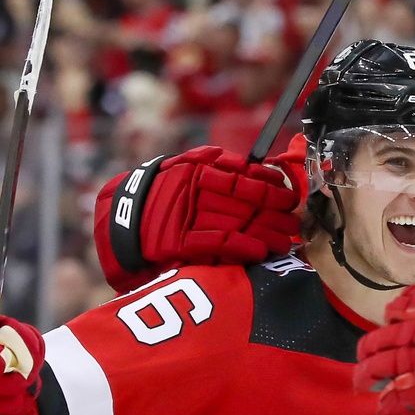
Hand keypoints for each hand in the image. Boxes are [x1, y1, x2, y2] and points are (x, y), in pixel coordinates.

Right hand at [98, 145, 302, 286]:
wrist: (118, 220)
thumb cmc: (157, 193)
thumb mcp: (180, 168)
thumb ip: (212, 162)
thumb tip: (250, 163)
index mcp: (196, 172)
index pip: (242, 177)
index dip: (269, 186)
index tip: (287, 194)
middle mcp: (194, 192)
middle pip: (245, 202)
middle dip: (274, 212)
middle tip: (296, 220)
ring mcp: (187, 217)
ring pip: (237, 223)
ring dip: (266, 233)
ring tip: (287, 240)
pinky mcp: (179, 243)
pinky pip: (217, 244)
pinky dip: (241, 247)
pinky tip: (261, 252)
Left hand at [355, 276, 414, 414]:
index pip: (399, 307)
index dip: (396, 316)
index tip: (395, 322)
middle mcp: (413, 332)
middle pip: (378, 340)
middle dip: (369, 350)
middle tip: (367, 359)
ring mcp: (413, 362)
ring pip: (373, 368)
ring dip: (364, 376)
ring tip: (361, 386)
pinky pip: (394, 403)